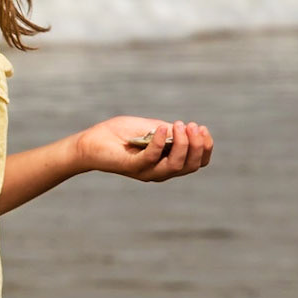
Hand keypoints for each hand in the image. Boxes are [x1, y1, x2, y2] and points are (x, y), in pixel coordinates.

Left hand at [76, 116, 213, 181]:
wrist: (92, 141)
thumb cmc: (121, 134)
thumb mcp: (152, 128)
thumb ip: (169, 131)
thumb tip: (187, 129)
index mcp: (167, 162)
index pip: (197, 163)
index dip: (205, 148)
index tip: (202, 129)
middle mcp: (160, 171)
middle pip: (190, 165)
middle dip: (197, 144)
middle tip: (191, 125)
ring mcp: (146, 171)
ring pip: (175, 165)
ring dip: (182, 143)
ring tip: (178, 125)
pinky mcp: (132, 167)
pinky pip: (151, 158)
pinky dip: (159, 142)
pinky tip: (163, 127)